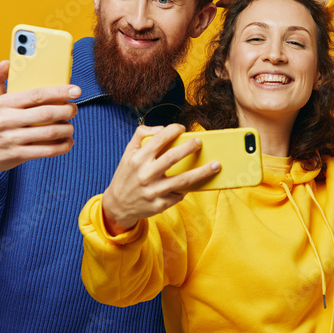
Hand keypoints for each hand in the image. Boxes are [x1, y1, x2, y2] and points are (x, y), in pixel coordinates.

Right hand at [0, 60, 80, 176]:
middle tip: (74, 109)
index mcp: (3, 103)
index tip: (75, 90)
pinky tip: (67, 141)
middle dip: (67, 110)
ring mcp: (12, 139)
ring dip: (66, 128)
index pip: (36, 94)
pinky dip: (62, 146)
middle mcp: (7, 120)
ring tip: (70, 125)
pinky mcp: (17, 155)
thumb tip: (6, 62)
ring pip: (49, 132)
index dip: (59, 91)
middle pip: (46, 113)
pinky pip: (46, 151)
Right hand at [100, 124, 220, 233]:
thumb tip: (161, 128)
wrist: (117, 204)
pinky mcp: (160, 205)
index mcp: (138, 159)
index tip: (182, 128)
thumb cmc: (127, 175)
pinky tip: (197, 182)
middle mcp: (146, 175)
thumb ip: (141, 135)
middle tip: (200, 143)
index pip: (159, 139)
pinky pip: (179, 194)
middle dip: (190, 147)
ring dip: (203, 172)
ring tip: (216, 165)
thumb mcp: (128, 153)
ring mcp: (154, 191)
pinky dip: (189, 188)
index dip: (173, 130)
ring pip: (183, 180)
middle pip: (173, 158)